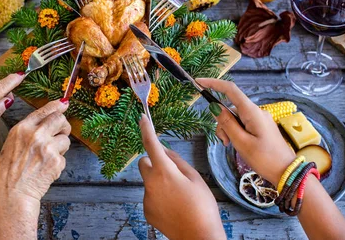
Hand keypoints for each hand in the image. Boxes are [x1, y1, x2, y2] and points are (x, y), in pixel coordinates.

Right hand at [0, 99, 70, 238]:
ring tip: (46, 160)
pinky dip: (58, 165)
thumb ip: (28, 132)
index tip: (64, 103)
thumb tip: (46, 121)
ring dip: (61, 149)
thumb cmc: (7, 173)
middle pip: (60, 119)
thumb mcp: (12, 144)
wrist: (10, 195)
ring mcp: (47, 147)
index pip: (44, 110)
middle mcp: (35, 135)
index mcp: (22, 128)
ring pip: (65, 140)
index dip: (57, 106)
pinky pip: (64, 159)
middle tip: (61, 133)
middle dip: (64, 126)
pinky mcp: (56, 161)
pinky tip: (45, 171)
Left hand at [138, 115, 224, 239]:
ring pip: (149, 180)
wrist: (198, 238)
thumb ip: (178, 161)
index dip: (146, 129)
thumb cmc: (202, 207)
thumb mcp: (196, 179)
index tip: (142, 118)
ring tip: (180, 196)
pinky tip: (174, 207)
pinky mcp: (147, 211)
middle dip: (155, 162)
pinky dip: (160, 196)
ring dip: (159, 181)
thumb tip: (165, 151)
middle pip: (145, 163)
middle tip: (174, 171)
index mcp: (164, 172)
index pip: (151, 144)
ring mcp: (147, 198)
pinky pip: (150, 195)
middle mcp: (150, 184)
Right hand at [196, 78, 295, 185]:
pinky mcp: (261, 126)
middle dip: (221, 121)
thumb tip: (215, 107)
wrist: (287, 172)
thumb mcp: (241, 142)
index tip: (198, 82)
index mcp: (252, 112)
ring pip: (234, 117)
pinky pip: (242, 123)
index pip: (230, 90)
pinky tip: (237, 144)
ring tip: (230, 145)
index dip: (213, 83)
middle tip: (223, 141)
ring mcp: (259, 118)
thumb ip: (227, 123)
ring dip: (228, 129)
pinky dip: (235, 131)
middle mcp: (256, 111)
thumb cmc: (265, 158)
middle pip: (230, 107)